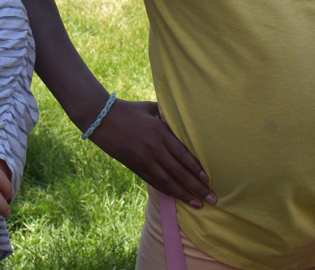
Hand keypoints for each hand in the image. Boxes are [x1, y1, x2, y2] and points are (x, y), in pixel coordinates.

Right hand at [91, 99, 216, 209]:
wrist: (100, 119)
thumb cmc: (128, 110)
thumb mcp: (150, 108)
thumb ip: (168, 115)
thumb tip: (183, 118)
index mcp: (159, 133)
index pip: (183, 155)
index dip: (197, 169)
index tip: (209, 180)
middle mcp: (153, 149)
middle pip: (179, 173)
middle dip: (197, 188)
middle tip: (213, 200)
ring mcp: (144, 160)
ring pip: (168, 182)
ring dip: (185, 195)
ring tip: (199, 205)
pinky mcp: (135, 167)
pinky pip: (155, 182)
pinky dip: (168, 191)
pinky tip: (178, 197)